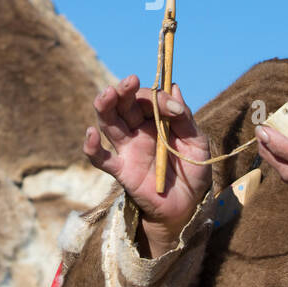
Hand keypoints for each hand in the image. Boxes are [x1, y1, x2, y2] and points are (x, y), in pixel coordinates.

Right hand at [82, 75, 211, 246]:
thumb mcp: (197, 143)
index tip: (171, 107)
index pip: (148, 99)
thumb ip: (185, 118)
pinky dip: (91, 147)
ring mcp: (127, 149)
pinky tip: (91, 134)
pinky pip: (100, 158)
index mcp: (156, 120)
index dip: (156, 97)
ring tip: (108, 94)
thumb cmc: (193, 171)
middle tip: (130, 81)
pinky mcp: (121, 170)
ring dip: (105, 107)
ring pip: (109, 123)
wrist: (188, 205)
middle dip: (124, 91)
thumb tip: (174, 88)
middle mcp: (138, 130)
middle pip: (124, 105)